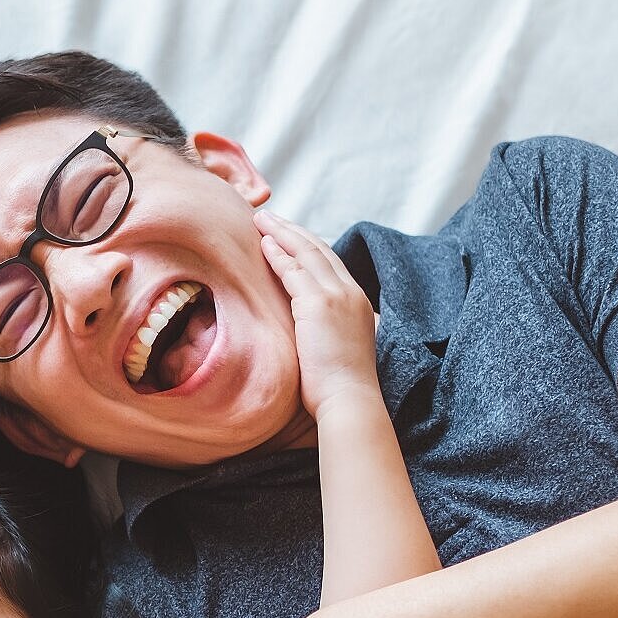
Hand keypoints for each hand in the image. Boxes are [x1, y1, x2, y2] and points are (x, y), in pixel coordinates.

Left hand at [255, 211, 379, 419]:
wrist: (348, 400)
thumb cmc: (339, 385)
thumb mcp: (339, 347)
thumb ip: (329, 328)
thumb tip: (311, 328)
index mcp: (357, 301)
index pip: (330, 262)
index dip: (307, 245)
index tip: (287, 235)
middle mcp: (350, 292)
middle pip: (319, 249)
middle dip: (292, 230)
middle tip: (270, 217)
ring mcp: (336, 296)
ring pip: (306, 253)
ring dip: (281, 233)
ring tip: (260, 220)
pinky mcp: (318, 305)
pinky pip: (294, 271)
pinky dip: (278, 255)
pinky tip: (262, 244)